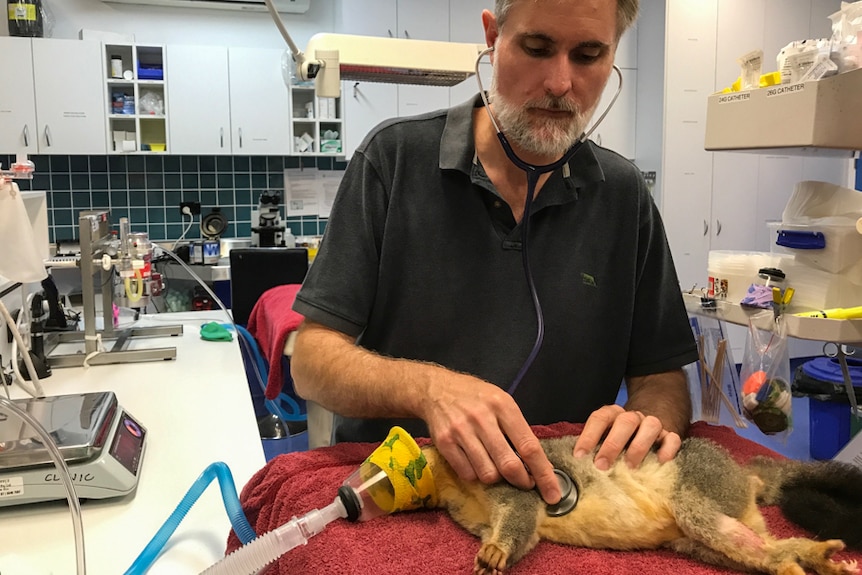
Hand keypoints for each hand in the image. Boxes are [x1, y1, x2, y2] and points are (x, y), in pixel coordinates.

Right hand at [420, 373, 561, 504]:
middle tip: (525, 484)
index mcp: (503, 406)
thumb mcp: (502, 401)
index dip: (543, 473)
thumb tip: (537, 464)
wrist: (436, 389)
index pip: (528, 446)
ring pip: (488, 474)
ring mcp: (461, 431)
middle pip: (509, 465)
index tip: (553, 493)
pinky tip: (477, 464)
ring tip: (497, 468)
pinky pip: (467, 474)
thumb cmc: (476, 397)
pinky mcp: (444, 443)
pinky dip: (476, 476)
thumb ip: (517, 429)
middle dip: (522, 482)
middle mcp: (482, 418)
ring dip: (497, 479)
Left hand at [572, 404, 681, 470]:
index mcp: (613, 414)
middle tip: (602, 465)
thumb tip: (576, 465)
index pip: (599, 418)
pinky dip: (667, 449)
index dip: (588, 436)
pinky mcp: (670, 435)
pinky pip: (672, 438)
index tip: (579, 456)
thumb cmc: (621, 439)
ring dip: (639, 446)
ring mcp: (652, 424)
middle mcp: (633, 417)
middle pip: (624, 422)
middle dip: (612, 444)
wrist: (649, 426)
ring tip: (630, 466)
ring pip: (650, 425)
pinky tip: (660, 461)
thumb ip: (594, 447)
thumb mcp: (605, 438)